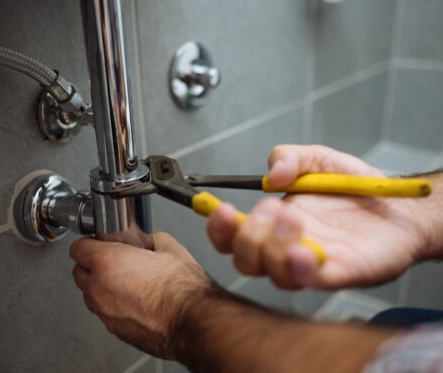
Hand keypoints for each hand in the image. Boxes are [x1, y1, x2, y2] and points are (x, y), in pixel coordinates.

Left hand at [69, 233, 210, 358]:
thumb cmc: (182, 289)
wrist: (193, 322)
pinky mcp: (115, 330)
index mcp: (107, 262)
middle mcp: (99, 288)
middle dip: (92, 264)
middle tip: (114, 260)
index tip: (101, 243)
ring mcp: (105, 312)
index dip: (90, 243)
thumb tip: (151, 241)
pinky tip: (135, 300)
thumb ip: (152, 239)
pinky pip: (105, 312)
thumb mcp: (170, 248)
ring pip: (90, 295)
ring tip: (127, 281)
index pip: (78, 248)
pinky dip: (114, 305)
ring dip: (101, 286)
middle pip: (79, 272)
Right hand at [207, 145, 430, 289]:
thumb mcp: (318, 159)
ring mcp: (313, 263)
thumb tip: (270, 174)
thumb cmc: (356, 186)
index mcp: (275, 223)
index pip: (233, 237)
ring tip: (293, 219)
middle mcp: (288, 247)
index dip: (219, 228)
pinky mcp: (341, 273)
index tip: (220, 208)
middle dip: (249, 236)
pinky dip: (301, 270)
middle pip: (246, 261)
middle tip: (271, 208)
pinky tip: (305, 251)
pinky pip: (313, 281)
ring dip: (273, 249)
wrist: (401, 203)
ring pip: (275, 275)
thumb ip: (290, 158)